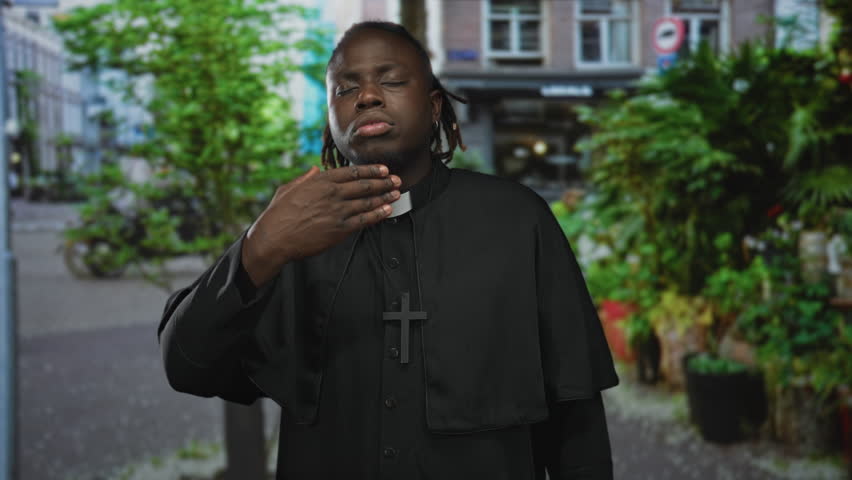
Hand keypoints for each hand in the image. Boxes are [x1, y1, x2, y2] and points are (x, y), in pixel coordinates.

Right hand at [241, 164, 400, 285]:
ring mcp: (337, 211)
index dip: (371, 170)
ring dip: (385, 196)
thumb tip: (315, 169)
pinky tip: (387, 210)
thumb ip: (305, 178)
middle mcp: (331, 194)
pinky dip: (378, 214)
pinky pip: (364, 220)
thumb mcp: (288, 188)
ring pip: (367, 201)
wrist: (274, 238)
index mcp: (320, 182)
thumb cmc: (278, 215)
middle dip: (383, 182)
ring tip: (396, 193)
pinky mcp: (340, 229)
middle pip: (364, 185)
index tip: (383, 169)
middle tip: (396, 180)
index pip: (352, 172)